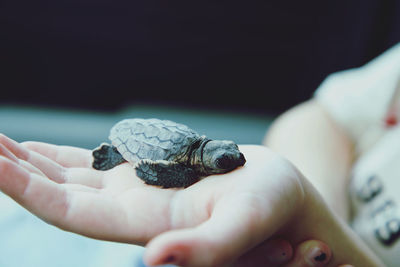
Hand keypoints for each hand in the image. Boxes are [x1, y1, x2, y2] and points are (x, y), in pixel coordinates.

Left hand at [0, 134, 378, 265]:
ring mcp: (135, 191)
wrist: (278, 195)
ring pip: (69, 178)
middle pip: (57, 193)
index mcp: (146, 224)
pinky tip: (37, 150)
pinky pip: (92, 166)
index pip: (69, 212)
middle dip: (14, 169)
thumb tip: (156, 261)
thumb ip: (206, 250)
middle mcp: (131, 211)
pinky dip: (61, 157)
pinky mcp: (145, 175)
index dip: (26, 188)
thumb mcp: (247, 224)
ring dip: (30, 160)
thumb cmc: (271, 210)